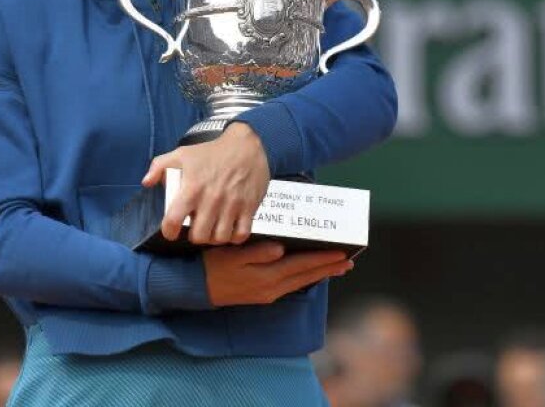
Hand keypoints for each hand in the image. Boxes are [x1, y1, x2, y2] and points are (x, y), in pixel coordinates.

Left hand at [142, 122, 270, 245]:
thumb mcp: (181, 154)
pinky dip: (234, 237)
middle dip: (194, 236)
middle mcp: (211, 199)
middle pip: (199, 236)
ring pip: (219, 238)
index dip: (169, 231)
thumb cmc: (210, 152)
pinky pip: (241, 234)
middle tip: (195, 229)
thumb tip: (146, 182)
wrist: (245, 145)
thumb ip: (159, 166)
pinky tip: (229, 230)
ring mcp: (232, 204)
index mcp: (192, 188)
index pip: (173, 220)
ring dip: (214, 238)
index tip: (171, 232)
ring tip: (212, 230)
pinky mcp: (249, 207)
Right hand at [204, 242, 354, 306]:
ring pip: (300, 283)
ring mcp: (267, 294)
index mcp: (267, 276)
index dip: (323, 259)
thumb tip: (281, 249)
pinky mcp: (262, 296)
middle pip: (306, 276)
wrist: (196, 288)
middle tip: (348, 262)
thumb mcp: (233, 254)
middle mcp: (272, 288)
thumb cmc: (213, 265)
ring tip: (336, 268)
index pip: (302, 266)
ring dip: (319, 274)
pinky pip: (290, 286)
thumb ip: (258, 252)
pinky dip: (304, 278)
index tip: (342, 254)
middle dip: (328, 268)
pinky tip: (309, 274)